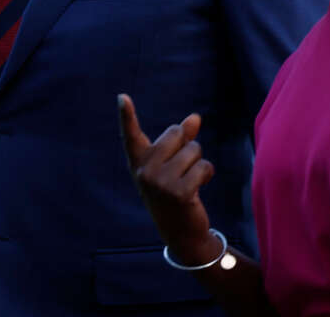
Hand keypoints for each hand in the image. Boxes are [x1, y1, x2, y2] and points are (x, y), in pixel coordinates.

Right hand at [117, 93, 220, 264]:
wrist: (181, 233)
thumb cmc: (175, 191)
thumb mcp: (172, 165)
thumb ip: (182, 139)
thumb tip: (195, 117)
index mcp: (139, 162)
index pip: (131, 135)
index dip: (126, 115)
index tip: (122, 97)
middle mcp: (144, 171)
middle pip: (176, 133)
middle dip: (187, 145)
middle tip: (182, 169)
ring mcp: (160, 182)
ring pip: (194, 149)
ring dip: (199, 162)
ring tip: (189, 181)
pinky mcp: (179, 192)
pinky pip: (204, 166)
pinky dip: (207, 174)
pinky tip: (198, 189)